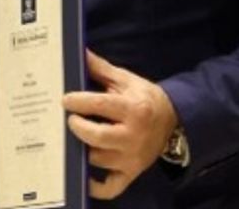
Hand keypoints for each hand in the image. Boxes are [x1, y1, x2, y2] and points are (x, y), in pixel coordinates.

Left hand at [61, 50, 178, 199]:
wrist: (173, 120)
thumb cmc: (145, 98)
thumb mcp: (126, 80)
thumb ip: (101, 69)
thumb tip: (79, 52)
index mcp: (133, 109)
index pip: (100, 105)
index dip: (78, 102)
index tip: (65, 100)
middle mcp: (133, 135)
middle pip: (97, 136)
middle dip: (78, 128)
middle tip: (70, 120)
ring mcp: (132, 158)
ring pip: (98, 159)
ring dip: (82, 150)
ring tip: (73, 139)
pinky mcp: (131, 173)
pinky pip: (111, 187)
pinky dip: (95, 186)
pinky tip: (83, 177)